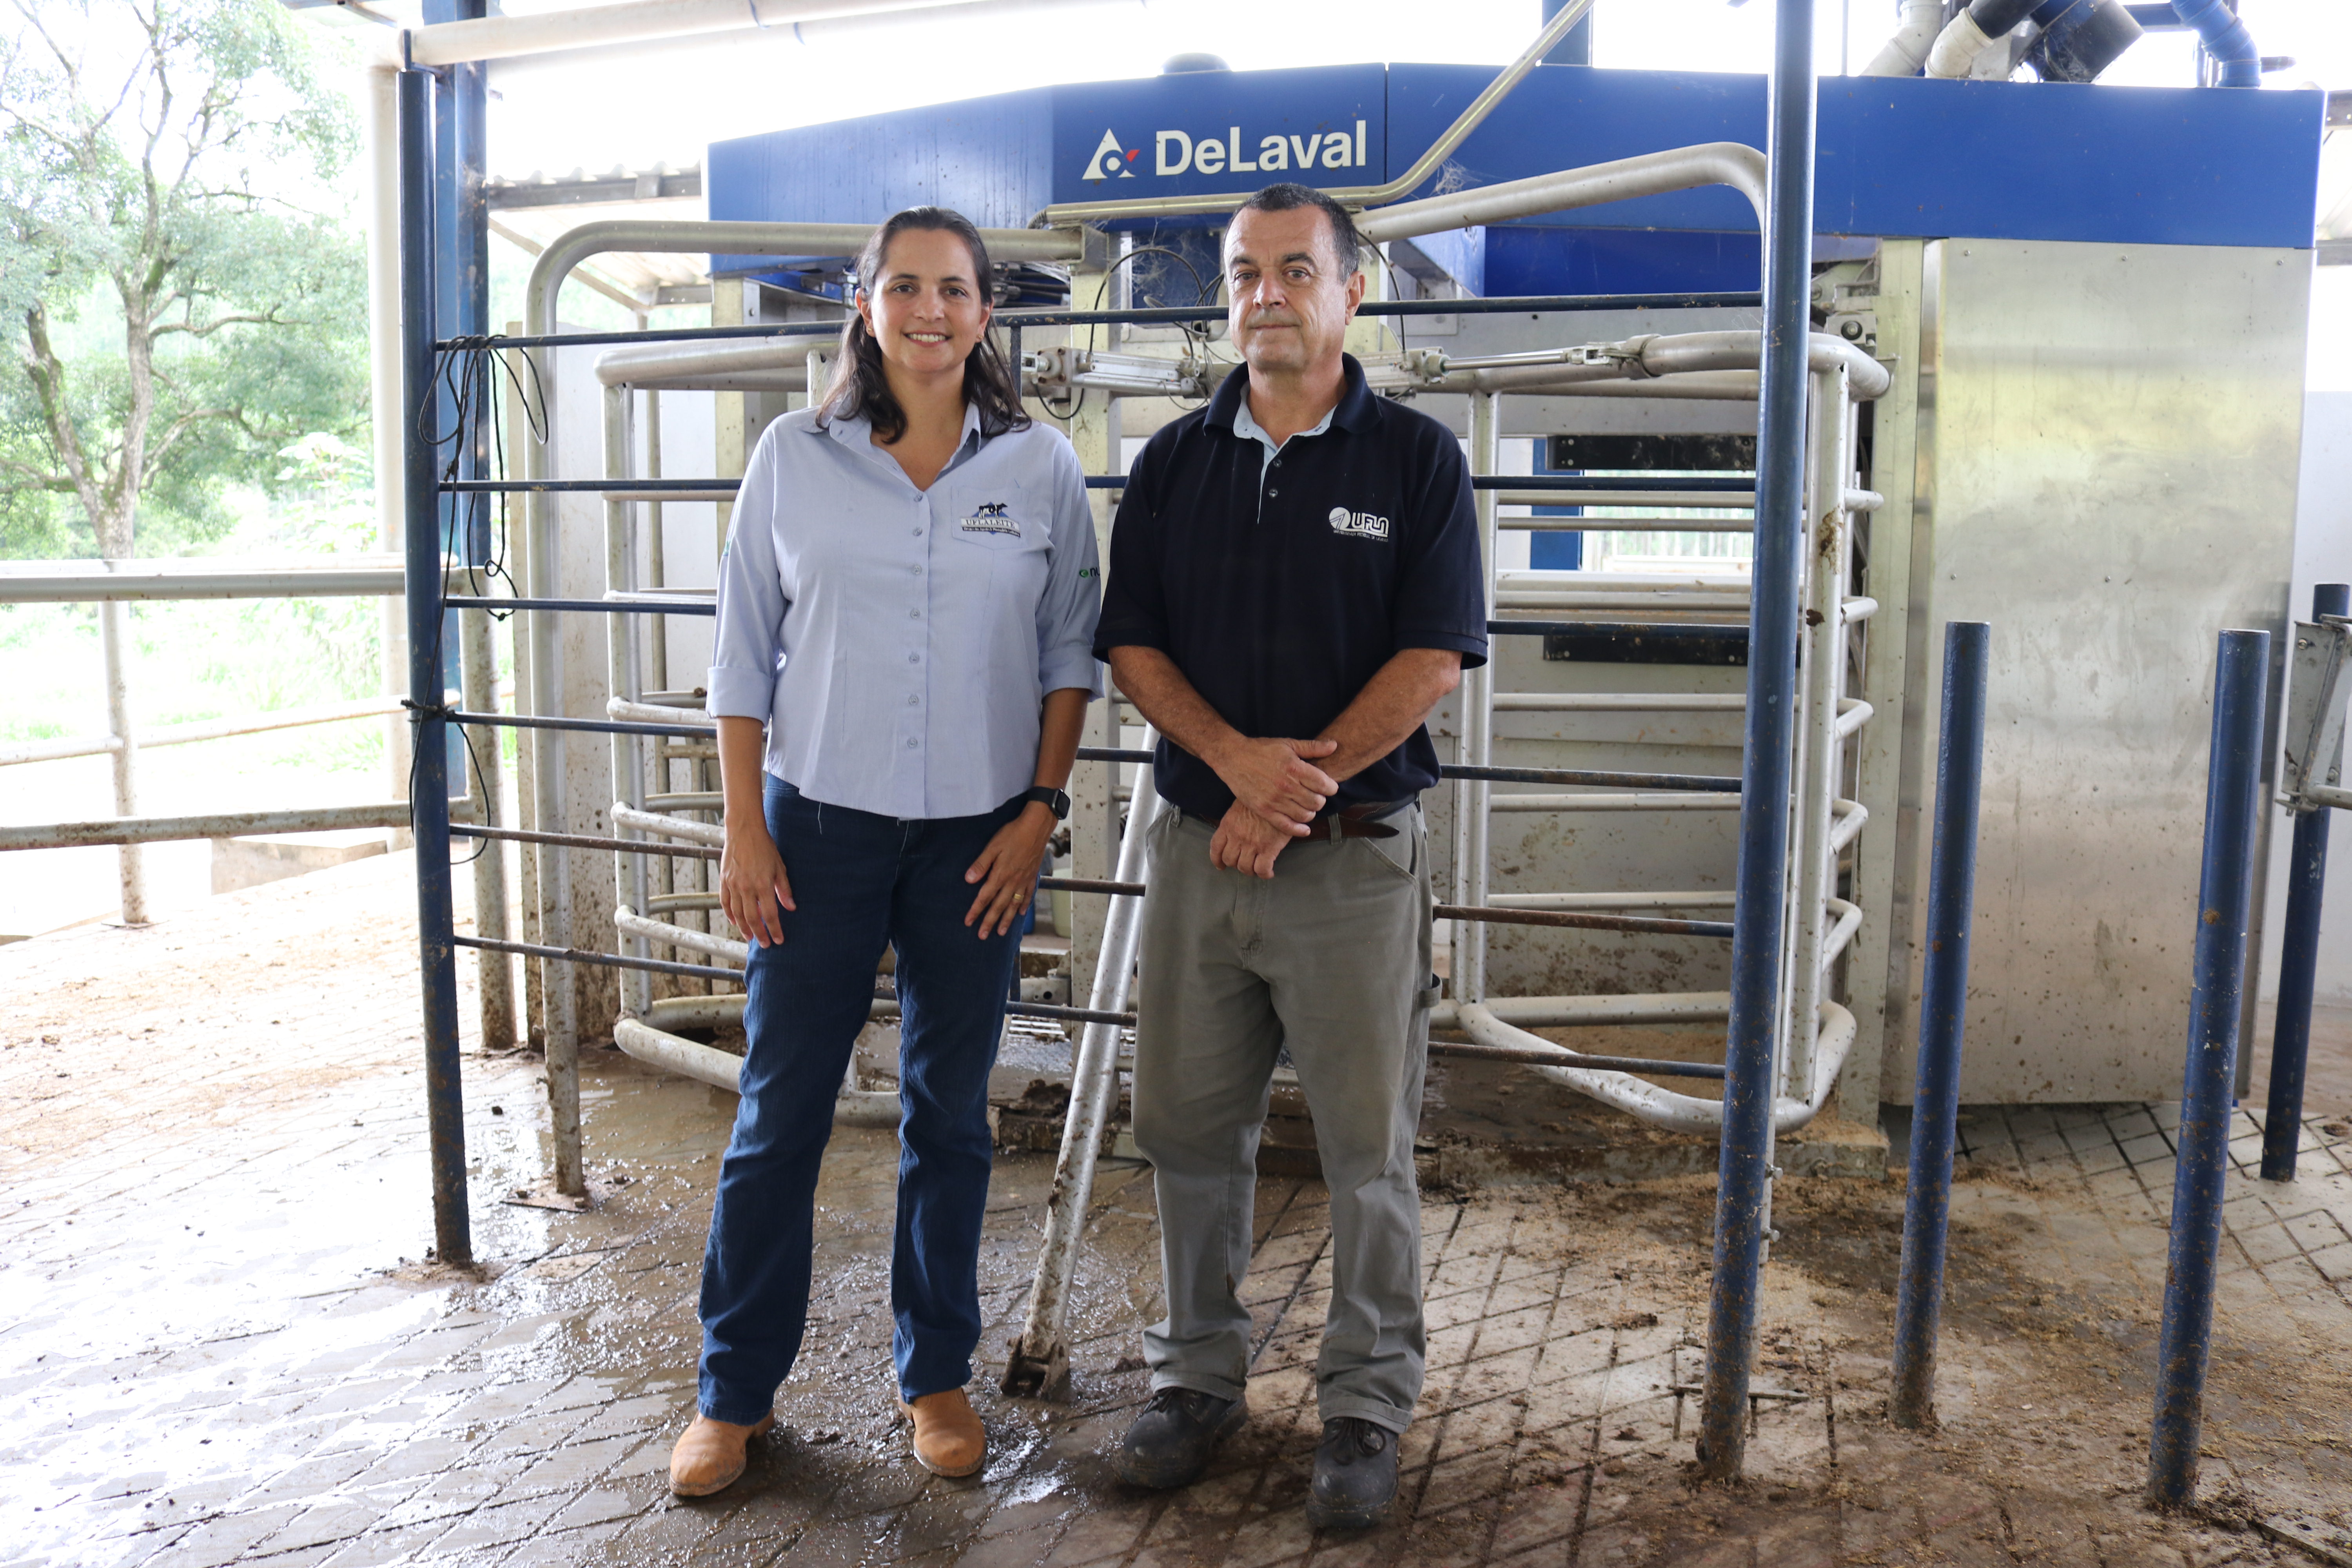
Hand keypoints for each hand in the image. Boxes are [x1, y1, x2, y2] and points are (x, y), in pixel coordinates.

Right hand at [720, 818, 794, 947]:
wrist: (744, 831)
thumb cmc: (764, 847)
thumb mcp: (780, 867)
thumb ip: (784, 889)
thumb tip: (791, 908)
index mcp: (763, 884)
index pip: (770, 914)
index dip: (775, 929)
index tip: (778, 940)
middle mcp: (746, 887)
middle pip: (752, 918)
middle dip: (760, 934)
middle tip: (764, 944)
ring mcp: (733, 885)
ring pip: (737, 914)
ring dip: (744, 928)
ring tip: (750, 937)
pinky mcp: (724, 881)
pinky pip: (725, 903)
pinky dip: (730, 915)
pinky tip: (735, 922)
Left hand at [964, 803, 1054, 938]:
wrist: (1036, 827)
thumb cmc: (1013, 834)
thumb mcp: (993, 846)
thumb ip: (981, 864)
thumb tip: (968, 880)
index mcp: (1000, 874)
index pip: (985, 897)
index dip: (976, 910)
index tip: (968, 922)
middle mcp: (1012, 881)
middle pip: (999, 906)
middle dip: (990, 922)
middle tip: (982, 936)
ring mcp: (1024, 880)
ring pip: (1013, 905)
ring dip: (1006, 919)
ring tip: (1001, 932)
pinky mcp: (1032, 876)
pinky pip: (1027, 895)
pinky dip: (1023, 905)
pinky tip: (1020, 913)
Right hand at [1210, 736, 1338, 828]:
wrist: (1233, 758)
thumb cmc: (1261, 749)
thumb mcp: (1288, 744)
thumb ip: (1313, 747)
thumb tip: (1334, 745)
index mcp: (1295, 768)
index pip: (1324, 784)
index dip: (1331, 787)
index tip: (1329, 787)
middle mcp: (1286, 786)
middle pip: (1317, 802)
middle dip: (1321, 800)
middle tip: (1317, 796)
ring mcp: (1275, 800)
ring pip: (1305, 815)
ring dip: (1311, 813)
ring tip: (1308, 807)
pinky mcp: (1265, 810)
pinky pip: (1287, 826)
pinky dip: (1299, 829)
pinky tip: (1304, 828)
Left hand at [1211, 802, 1296, 878]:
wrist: (1280, 796)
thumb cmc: (1262, 797)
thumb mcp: (1242, 804)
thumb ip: (1235, 819)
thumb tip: (1235, 830)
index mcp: (1228, 825)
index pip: (1216, 847)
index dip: (1216, 859)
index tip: (1220, 865)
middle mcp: (1237, 836)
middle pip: (1229, 860)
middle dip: (1236, 865)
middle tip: (1244, 864)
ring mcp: (1252, 844)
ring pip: (1245, 867)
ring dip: (1250, 871)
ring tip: (1257, 869)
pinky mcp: (1269, 848)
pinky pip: (1262, 869)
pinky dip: (1265, 874)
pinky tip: (1269, 872)